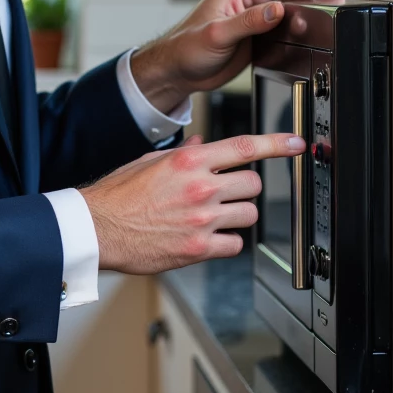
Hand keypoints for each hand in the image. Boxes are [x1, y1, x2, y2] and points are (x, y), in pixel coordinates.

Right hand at [80, 132, 305, 273]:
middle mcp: (200, 188)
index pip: (244, 148)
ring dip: (237, 215)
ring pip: (248, 214)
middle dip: (244, 188)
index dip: (277, 144)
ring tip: (213, 216)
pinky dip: (226, 242)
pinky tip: (208, 237)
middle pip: (253, 184)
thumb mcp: (149, 163)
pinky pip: (234, 244)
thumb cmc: (116, 196)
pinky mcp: (198, 248)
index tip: (296, 144)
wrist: (96, 229)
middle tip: (227, 193)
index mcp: (188, 162)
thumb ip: (183, 154)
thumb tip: (204, 145)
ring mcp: (201, 220)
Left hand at [131, 0, 345, 114]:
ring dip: (313, 4)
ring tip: (332, 14)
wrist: (177, 70)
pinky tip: (314, 29)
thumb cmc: (186, 48)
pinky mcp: (258, 27)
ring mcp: (256, 10)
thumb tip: (277, 10)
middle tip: (340, 3)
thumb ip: (248, 22)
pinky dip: (304, 20)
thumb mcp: (217, 35)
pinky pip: (288, 18)